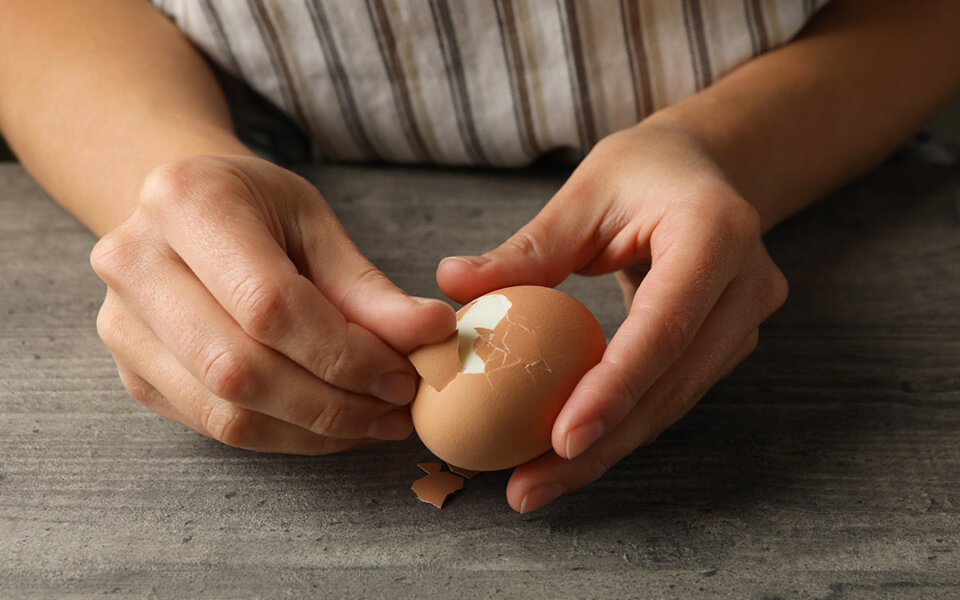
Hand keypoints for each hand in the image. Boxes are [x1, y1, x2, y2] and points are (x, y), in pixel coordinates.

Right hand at [92, 155, 454, 453]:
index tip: (403, 374)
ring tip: (375, 421)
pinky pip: (215, 426)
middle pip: (240, 368)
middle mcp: (134, 263)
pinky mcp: (133, 373)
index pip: (269, 304)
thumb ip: (366, 286)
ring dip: (314, 430)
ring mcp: (122, 325)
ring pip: (226, 411)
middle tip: (396, 407)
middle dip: (333, 402)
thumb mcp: (316, 222)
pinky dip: (285, 436)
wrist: (185, 213)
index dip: (344, 352)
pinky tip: (333, 425)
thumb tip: (429, 335)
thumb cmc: (257, 208)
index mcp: (185, 202)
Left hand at [437, 123, 787, 511]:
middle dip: (601, 445)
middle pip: (672, 384)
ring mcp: (746, 320)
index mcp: (716, 233)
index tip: (561, 440)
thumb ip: (527, 247)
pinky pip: (670, 393)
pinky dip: (620, 425)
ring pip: (673, 403)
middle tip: (530, 487)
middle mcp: (747, 285)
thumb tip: (452, 282)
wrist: (706, 170)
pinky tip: (568, 453)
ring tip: (537, 483)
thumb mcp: (584, 193)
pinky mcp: (728, 343)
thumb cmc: (643, 171)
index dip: (614, 389)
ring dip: (607, 449)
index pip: (663, 327)